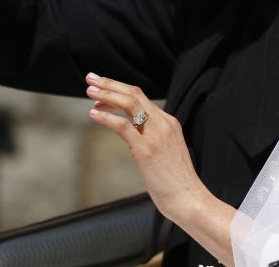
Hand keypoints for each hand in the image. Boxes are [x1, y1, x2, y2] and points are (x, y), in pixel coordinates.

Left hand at [86, 74, 237, 264]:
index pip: (141, 97)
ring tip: (89, 91)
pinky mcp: (146, 150)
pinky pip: (123, 125)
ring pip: (129, 103)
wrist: (189, 200)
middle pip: (134, 94)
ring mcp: (156, 135)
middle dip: (110, 84)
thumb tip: (132, 133)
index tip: (102, 86)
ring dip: (106, 94)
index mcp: (169, 123)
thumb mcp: (167, 152)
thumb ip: (152, 138)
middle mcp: (164, 124)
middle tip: (91, 78)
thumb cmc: (176, 181)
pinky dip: (106, 117)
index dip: (119, 89)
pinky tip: (93, 114)